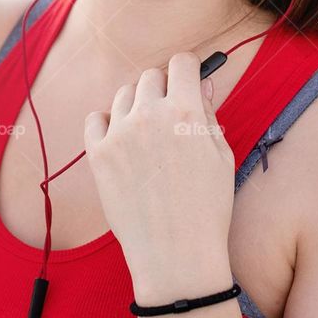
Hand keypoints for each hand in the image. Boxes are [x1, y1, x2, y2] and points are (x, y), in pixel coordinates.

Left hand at [84, 53, 234, 281]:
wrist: (176, 255)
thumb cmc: (207, 208)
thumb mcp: (221, 156)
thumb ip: (208, 115)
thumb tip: (201, 84)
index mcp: (185, 111)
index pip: (182, 63)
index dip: (189, 68)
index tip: (189, 77)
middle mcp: (150, 114)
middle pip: (151, 76)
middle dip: (164, 87)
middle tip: (170, 111)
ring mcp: (119, 133)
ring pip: (125, 95)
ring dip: (138, 104)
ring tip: (148, 133)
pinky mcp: (97, 154)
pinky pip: (96, 118)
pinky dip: (107, 122)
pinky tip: (121, 138)